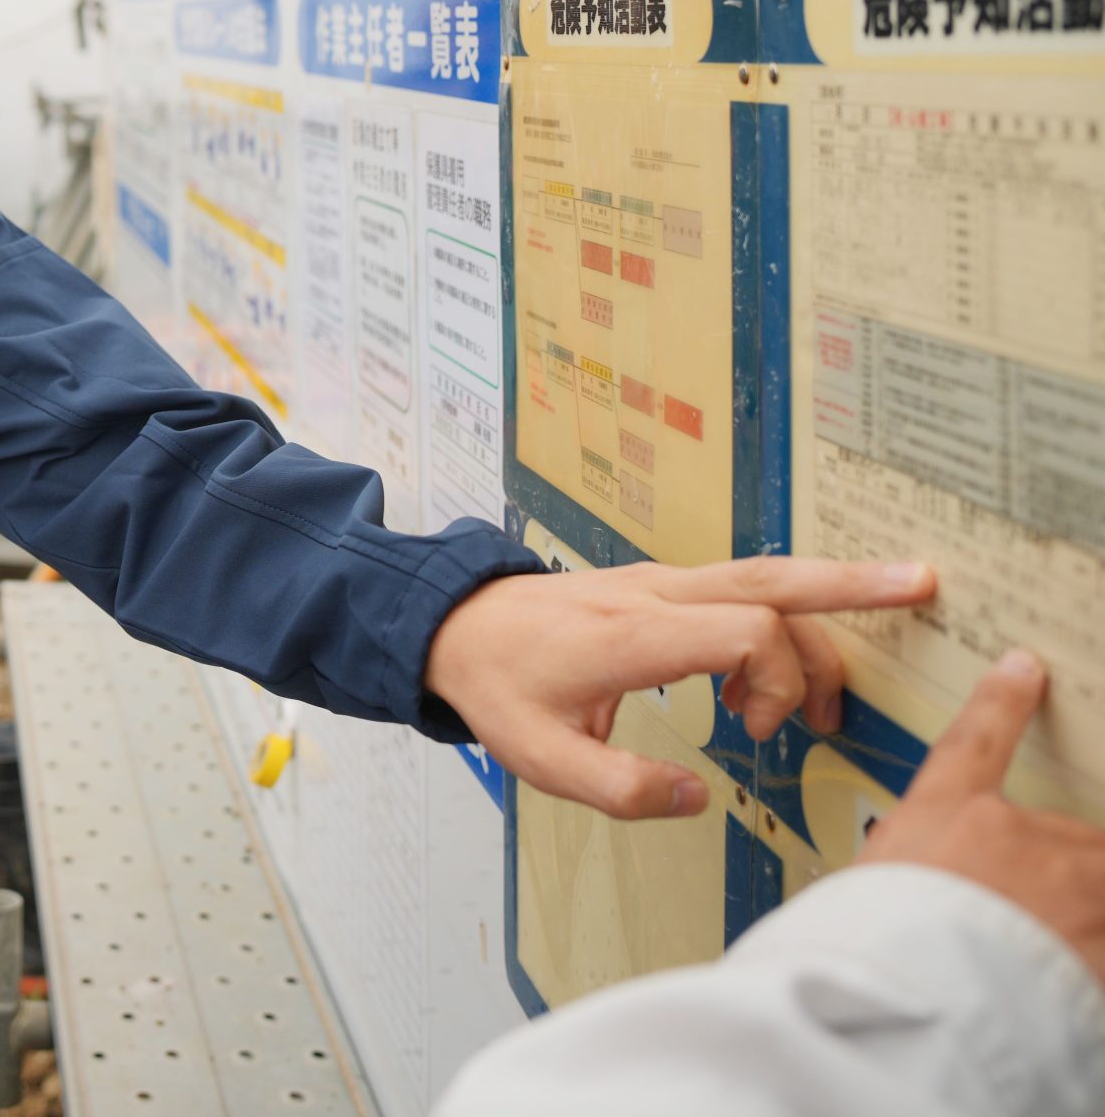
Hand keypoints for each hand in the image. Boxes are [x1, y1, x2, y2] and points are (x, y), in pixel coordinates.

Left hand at [423, 556, 935, 819]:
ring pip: (760, 574)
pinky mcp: (659, 586)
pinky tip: (784, 662)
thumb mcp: (540, 757)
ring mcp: (658, 582)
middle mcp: (654, 593)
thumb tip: (697, 799)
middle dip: (850, 583)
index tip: (761, 728)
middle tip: (921, 585)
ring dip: (822, 606)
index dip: (780, 678)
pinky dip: (782, 610)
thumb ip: (619, 787)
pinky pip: (738, 584)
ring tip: (847, 676)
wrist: (453, 625)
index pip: (743, 629)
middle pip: (770, 577)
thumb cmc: (498, 687)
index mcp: (632, 633)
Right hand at [858, 650, 1104, 987]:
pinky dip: (1094, 960)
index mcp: (947, 815)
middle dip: (1066, 882)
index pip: (974, 741)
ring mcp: (1076, 881)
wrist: (925, 987)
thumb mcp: (872, 891)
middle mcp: (1018, 834)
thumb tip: (922, 883)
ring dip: (1085, 922)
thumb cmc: (882, 945)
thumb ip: (912, 876)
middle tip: (1032, 924)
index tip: (1024, 670)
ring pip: (1098, 890)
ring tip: (1046, 965)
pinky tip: (1069, 982)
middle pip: (1068, 841)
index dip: (1002, 701)